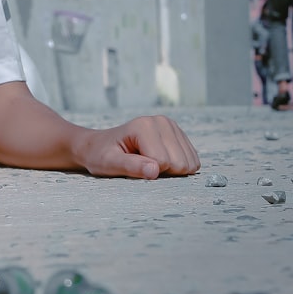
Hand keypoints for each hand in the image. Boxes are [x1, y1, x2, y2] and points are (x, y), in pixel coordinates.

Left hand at [74, 115, 199, 178]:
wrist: (99, 146)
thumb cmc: (101, 155)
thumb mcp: (109, 163)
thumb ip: (131, 166)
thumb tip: (155, 171)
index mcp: (144, 126)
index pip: (163, 162)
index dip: (149, 171)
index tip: (132, 164)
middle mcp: (162, 122)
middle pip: (180, 163)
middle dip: (163, 171)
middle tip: (141, 163)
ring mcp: (173, 127)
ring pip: (190, 164)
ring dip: (171, 170)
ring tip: (149, 161)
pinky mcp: (179, 135)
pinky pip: (193, 161)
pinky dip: (178, 167)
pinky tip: (160, 160)